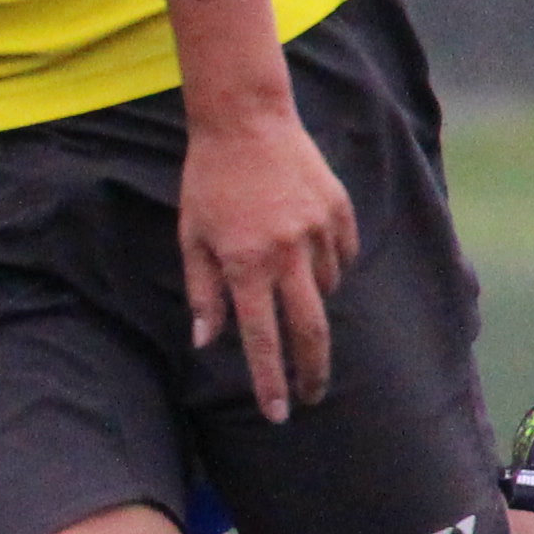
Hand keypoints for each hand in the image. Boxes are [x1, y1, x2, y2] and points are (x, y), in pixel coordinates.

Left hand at [177, 105, 359, 420]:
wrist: (245, 121)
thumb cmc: (209, 182)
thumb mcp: (192, 237)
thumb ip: (204, 293)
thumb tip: (208, 342)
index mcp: (245, 264)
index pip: (260, 339)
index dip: (270, 380)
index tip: (278, 412)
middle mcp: (287, 253)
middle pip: (311, 332)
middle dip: (312, 372)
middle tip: (310, 396)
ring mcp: (318, 232)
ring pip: (326, 292)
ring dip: (310, 301)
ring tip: (285, 275)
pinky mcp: (340, 213)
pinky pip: (341, 258)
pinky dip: (328, 267)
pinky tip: (306, 249)